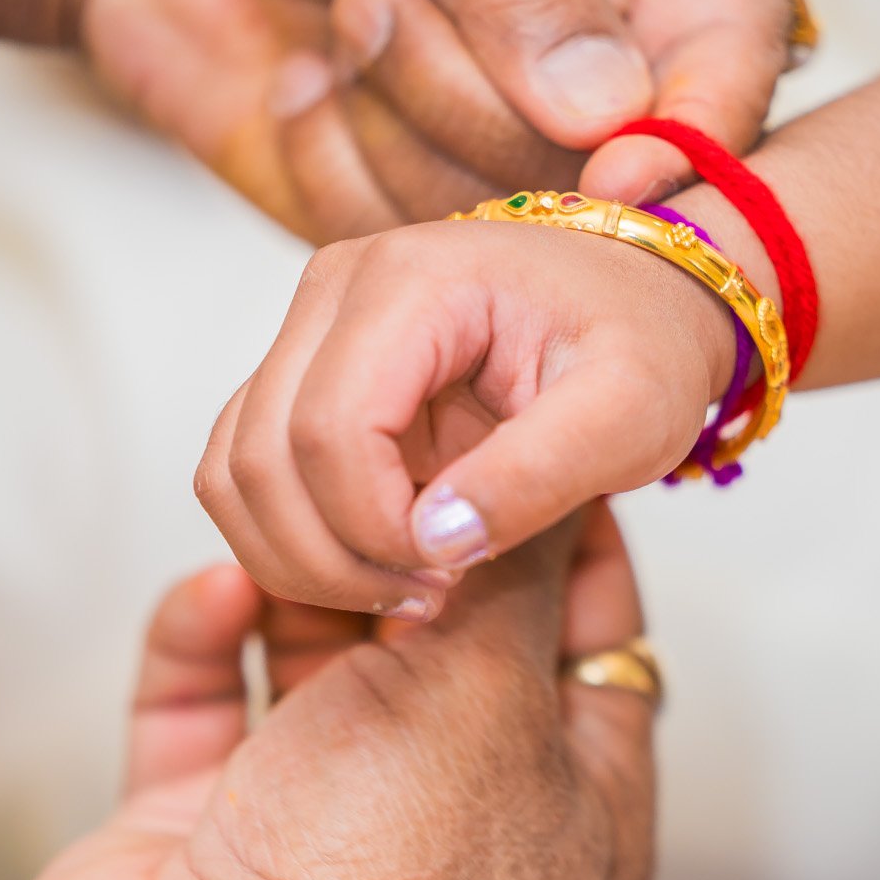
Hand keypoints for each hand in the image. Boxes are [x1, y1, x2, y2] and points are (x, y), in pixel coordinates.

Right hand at [0, 506, 654, 879]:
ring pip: (326, 663)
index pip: (601, 646)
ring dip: (304, 589)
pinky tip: (220, 587)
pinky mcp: (213, 823)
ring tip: (298, 511)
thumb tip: (541, 484)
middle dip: (421, 551)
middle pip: (455, 646)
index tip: (539, 448)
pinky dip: (211, 640)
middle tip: (399, 447)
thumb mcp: (488, 690)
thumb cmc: (379, 876)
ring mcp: (333, 823)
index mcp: (577, 813)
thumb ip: (511, 574)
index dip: (575, 546)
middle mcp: (463, 817)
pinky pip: (215, 701)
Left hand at [77, 0, 789, 233]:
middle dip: (472, 93)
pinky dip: (334, 160)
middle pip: (617, 163)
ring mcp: (515, 131)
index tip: (619, 174)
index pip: (736, 51)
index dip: (694, 128)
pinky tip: (299, 77)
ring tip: (337, 5)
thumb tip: (614, 114)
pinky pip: (412, 242)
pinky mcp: (422, 197)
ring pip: (514, 217)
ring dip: (394, 113)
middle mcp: (609, 41)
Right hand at [194, 218, 734, 614]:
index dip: (373, 529)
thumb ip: (539, 475)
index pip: (329, 432)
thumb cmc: (643, 342)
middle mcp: (337, 289)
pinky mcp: (306, 374)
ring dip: (302, 558)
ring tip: (411, 587)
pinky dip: (296, 540)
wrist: (641, 300)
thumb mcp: (631, 415)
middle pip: (262, 458)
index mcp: (412, 281)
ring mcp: (310, 329)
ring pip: (235, 472)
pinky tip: (386, 562)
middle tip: (430, 598)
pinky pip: (249, 473)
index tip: (452, 575)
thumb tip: (435, 541)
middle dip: (332, 559)